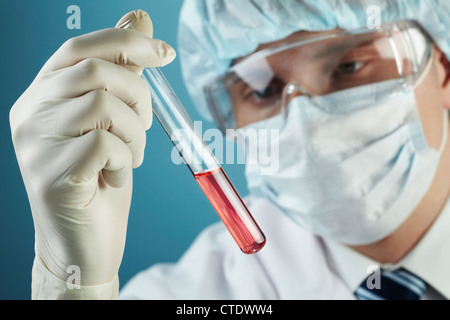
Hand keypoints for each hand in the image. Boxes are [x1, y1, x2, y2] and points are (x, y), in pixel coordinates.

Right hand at [10, 10, 174, 287]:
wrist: (87, 243)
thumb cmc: (102, 179)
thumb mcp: (117, 120)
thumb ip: (122, 72)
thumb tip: (140, 19)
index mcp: (43, 96)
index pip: (80, 48)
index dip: (127, 42)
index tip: (164, 53)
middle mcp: (29, 115)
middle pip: (94, 72)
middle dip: (140, 96)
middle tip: (145, 126)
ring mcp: (34, 147)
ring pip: (103, 106)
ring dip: (135, 134)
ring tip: (130, 158)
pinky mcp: (49, 179)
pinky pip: (104, 146)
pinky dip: (125, 160)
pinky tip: (115, 177)